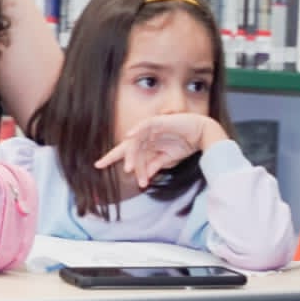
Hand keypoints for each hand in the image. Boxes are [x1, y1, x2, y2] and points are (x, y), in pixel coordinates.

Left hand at [96, 113, 228, 188]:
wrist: (202, 133)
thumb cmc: (184, 144)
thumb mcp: (167, 159)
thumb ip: (155, 166)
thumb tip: (145, 178)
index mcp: (145, 145)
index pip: (125, 152)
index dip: (111, 158)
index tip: (97, 165)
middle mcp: (144, 137)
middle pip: (127, 148)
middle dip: (117, 158)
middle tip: (108, 167)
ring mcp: (149, 129)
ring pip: (135, 143)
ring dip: (133, 156)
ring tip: (130, 168)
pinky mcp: (157, 122)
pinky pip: (144, 126)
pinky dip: (136, 130)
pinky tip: (129, 136)